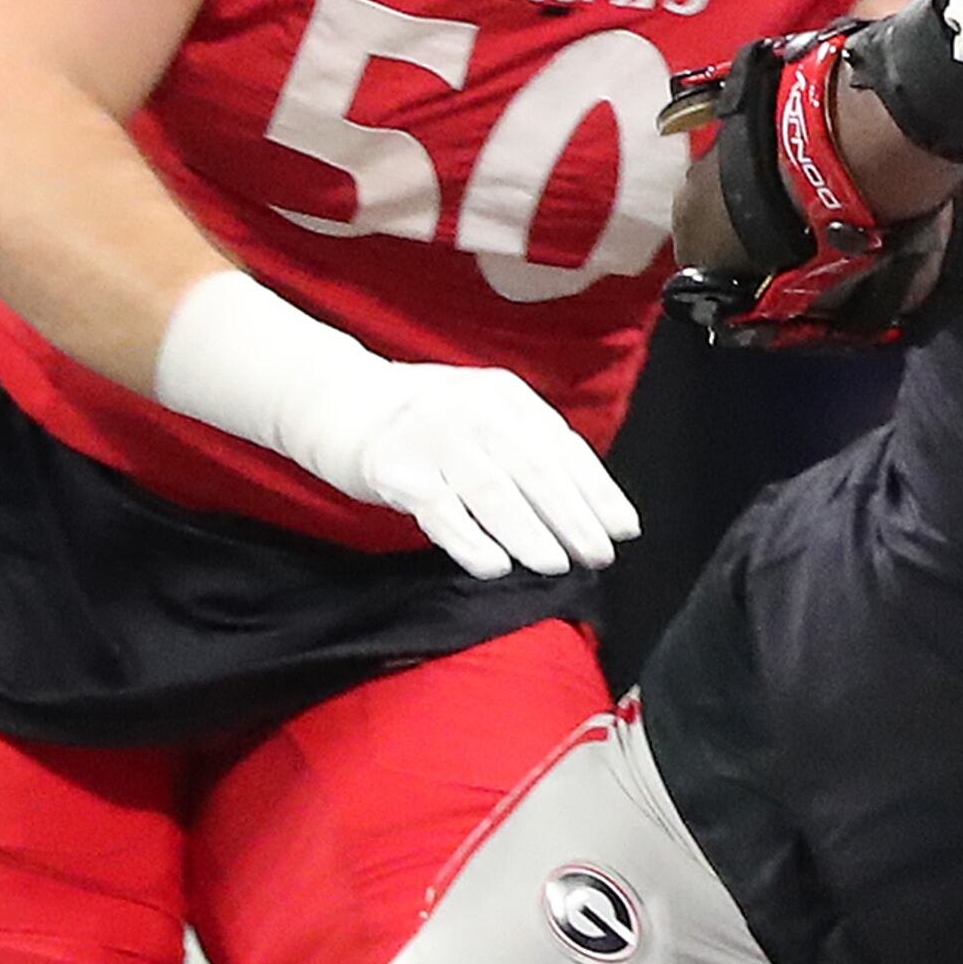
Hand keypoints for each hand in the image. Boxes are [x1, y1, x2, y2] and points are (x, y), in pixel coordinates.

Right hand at [149, 271, 640, 579]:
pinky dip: (470, 539)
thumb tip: (588, 505)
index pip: (562, 447)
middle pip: (534, 469)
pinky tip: (495, 566)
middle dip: (573, 516)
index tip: (624, 527)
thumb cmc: (423, 420)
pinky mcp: (394, 467)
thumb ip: (527, 449)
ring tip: (556, 564)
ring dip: (529, 531)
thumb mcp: (483, 415)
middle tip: (599, 554)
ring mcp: (433, 437)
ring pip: (492, 490)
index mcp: (505, 397)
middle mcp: (474, 411)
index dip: (597, 490)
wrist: (338, 400)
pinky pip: (439, 509)